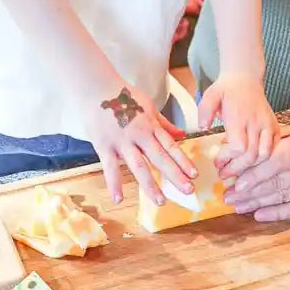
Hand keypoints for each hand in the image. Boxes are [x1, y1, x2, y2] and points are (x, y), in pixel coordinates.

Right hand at [84, 83, 193, 205]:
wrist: (95, 88)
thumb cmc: (122, 96)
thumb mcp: (148, 106)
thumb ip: (163, 123)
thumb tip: (181, 134)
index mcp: (151, 126)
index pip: (170, 146)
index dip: (183, 160)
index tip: (194, 174)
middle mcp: (139, 135)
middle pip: (160, 158)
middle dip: (175, 175)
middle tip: (188, 190)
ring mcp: (122, 142)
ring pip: (138, 166)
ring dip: (150, 185)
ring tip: (161, 201)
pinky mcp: (104, 146)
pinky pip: (110, 168)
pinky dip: (114, 184)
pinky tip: (118, 200)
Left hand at [198, 73, 279, 164]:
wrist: (246, 78)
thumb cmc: (226, 89)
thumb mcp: (210, 95)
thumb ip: (204, 111)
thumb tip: (202, 128)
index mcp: (240, 117)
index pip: (239, 147)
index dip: (228, 159)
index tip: (218, 164)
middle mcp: (257, 122)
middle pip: (252, 155)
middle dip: (237, 169)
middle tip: (224, 175)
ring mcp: (268, 125)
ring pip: (265, 154)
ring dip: (252, 167)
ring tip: (237, 173)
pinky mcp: (275, 126)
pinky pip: (275, 148)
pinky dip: (266, 159)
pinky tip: (253, 164)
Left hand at [223, 118, 289, 220]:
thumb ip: (271, 141)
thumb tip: (238, 147)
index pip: (278, 160)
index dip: (256, 172)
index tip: (235, 181)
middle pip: (279, 181)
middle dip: (251, 190)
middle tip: (229, 196)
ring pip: (286, 196)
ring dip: (259, 203)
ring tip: (238, 206)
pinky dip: (279, 213)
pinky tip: (259, 215)